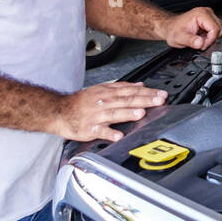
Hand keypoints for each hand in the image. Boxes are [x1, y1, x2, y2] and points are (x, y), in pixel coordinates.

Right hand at [52, 81, 168, 141]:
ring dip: (128, 113)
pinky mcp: (89, 128)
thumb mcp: (102, 90)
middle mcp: (103, 102)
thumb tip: (141, 85)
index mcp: (107, 92)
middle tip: (159, 101)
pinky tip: (119, 135)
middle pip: (126, 100)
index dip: (147, 92)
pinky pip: (100, 131)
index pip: (131, 91)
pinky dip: (109, 133)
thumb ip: (122, 87)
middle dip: (144, 100)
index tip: (161, 94)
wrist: (60, 111)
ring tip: (141, 114)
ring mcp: (96, 115)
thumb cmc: (82, 102)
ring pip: (114, 113)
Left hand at [157, 6, 221, 49]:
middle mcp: (207, 12)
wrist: (170, 27)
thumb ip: (191, 41)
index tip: (202, 45)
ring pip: (220, 30)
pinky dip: (211, 37)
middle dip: (211, 39)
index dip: (210, 40)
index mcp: (201, 14)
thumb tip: (200, 43)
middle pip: (220, 29)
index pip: (215, 29)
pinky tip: (202, 37)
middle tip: (201, 42)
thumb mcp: (180, 38)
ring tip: (201, 39)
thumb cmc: (173, 30)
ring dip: (212, 38)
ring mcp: (209, 16)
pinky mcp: (210, 20)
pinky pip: (217, 30)